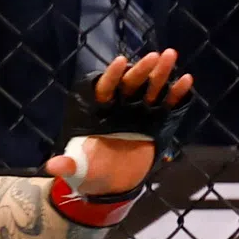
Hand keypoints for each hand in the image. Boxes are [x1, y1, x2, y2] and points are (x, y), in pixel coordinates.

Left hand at [46, 50, 192, 196]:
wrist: (111, 183)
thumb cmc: (90, 170)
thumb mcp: (78, 168)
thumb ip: (68, 164)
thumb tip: (52, 166)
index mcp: (99, 112)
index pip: (104, 88)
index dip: (111, 76)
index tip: (120, 61)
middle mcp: (120, 107)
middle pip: (131, 83)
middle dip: (142, 69)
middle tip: (155, 56)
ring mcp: (140, 113)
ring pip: (151, 88)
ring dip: (161, 72)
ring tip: (170, 55)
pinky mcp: (157, 122)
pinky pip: (168, 104)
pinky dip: (177, 93)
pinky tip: (186, 80)